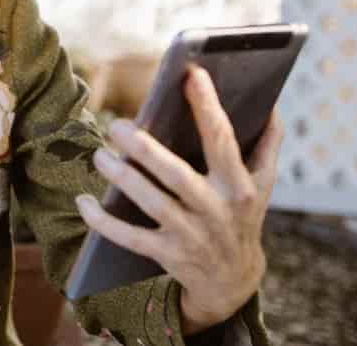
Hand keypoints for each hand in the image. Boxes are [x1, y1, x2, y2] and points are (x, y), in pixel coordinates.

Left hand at [75, 65, 283, 334]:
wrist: (234, 282)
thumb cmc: (241, 217)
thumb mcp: (262, 185)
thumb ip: (267, 144)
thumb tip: (272, 103)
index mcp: (239, 186)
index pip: (223, 141)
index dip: (208, 107)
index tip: (191, 73)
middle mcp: (216, 210)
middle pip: (178, 176)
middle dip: (147, 150)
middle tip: (118, 124)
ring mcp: (191, 235)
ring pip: (152, 204)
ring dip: (123, 179)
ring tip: (100, 154)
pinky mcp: (168, 255)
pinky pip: (130, 239)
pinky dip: (104, 222)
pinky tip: (84, 200)